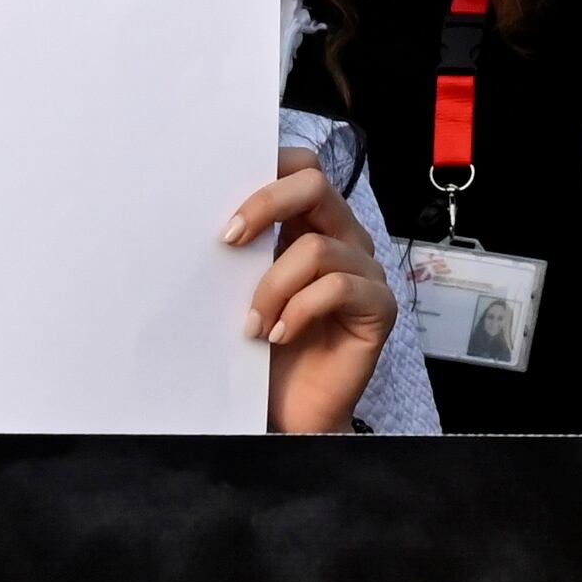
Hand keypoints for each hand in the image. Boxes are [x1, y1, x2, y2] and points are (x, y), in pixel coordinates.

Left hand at [223, 154, 398, 434]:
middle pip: (316, 185)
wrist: (289, 413)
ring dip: (273, 286)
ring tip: (252, 324)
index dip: (269, 168)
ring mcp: (365, 272)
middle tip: (228, 239)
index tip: (226, 197)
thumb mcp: (243, 291)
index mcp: (311, 226)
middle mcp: (343, 239)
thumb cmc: (263, 352)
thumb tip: (203, 220)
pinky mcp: (378, 307)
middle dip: (267, 205)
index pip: (303, 168)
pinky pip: (339, 288)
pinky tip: (278, 335)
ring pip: (318, 247)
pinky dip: (299, 310)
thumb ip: (242, 253)